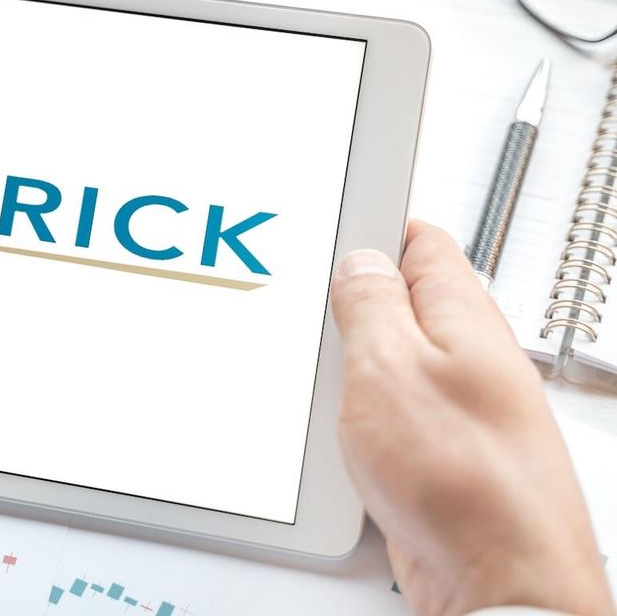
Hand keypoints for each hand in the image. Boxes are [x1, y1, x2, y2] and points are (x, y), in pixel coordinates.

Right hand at [331, 220, 612, 615]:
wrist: (498, 581)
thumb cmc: (466, 478)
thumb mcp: (388, 367)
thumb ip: (369, 305)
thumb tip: (359, 263)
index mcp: (463, 316)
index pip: (420, 242)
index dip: (373, 227)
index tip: (329, 227)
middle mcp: (466, 357)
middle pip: (397, 304)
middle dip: (347, 307)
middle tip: (310, 312)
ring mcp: (452, 407)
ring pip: (384, 364)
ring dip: (346, 370)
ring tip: (318, 380)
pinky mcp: (434, 454)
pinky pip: (384, 415)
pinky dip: (354, 417)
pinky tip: (336, 432)